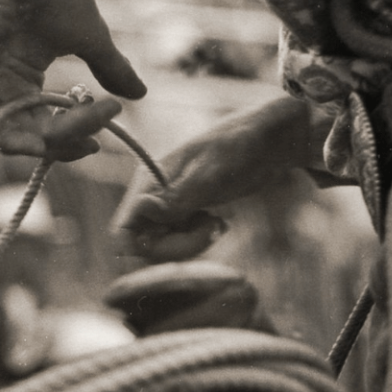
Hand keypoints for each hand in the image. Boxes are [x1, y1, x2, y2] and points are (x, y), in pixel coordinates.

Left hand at [0, 0, 146, 158]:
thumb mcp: (90, 39)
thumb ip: (110, 68)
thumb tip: (139, 93)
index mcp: (21, 75)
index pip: (40, 127)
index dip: (69, 140)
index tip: (100, 140)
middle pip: (27, 136)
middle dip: (64, 141)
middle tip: (96, 135)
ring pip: (7, 134)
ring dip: (46, 141)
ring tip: (82, 130)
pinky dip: (10, 137)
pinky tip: (44, 138)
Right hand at [111, 95, 323, 260]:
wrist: (268, 141)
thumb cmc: (240, 146)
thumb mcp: (211, 174)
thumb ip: (176, 197)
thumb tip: (140, 211)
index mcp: (149, 181)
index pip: (123, 230)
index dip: (141, 250)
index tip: (178, 248)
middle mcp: (152, 195)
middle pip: (143, 244)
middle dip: (175, 248)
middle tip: (211, 230)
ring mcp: (169, 206)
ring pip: (161, 247)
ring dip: (189, 246)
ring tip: (217, 225)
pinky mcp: (186, 213)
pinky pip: (179, 242)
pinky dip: (198, 241)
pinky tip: (219, 225)